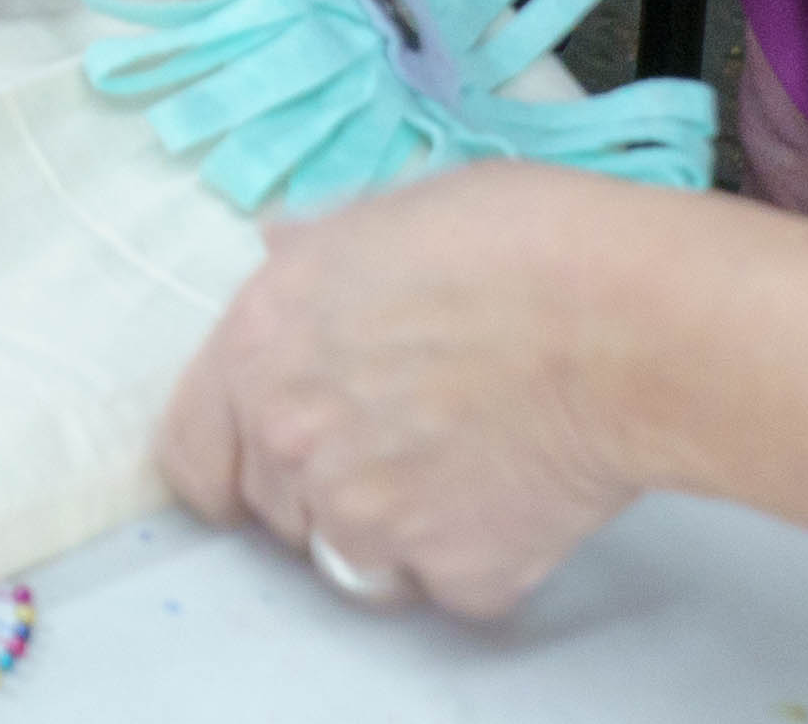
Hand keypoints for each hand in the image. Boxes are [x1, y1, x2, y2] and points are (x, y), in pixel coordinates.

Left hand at [160, 161, 666, 620]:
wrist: (617, 321)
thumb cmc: (506, 246)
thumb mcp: (370, 218)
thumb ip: (309, 257)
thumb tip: (283, 248)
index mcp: (253, 352)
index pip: (190, 457)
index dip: (227, 465)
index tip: (260, 467)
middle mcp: (293, 443)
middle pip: (277, 513)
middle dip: (323, 490)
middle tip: (397, 445)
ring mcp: (372, 518)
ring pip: (356, 562)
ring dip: (394, 535)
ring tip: (459, 471)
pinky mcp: (459, 572)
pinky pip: (451, 589)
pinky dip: (480, 560)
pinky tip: (516, 497)